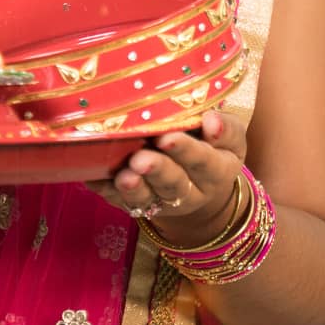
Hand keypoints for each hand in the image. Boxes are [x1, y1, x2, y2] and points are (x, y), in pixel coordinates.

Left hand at [85, 111, 248, 246]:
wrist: (199, 185)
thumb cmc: (212, 147)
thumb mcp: (230, 138)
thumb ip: (225, 128)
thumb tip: (211, 119)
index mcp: (216, 171)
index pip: (203, 161)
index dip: (186, 150)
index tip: (168, 138)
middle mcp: (189, 192)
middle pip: (173, 184)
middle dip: (156, 170)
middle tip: (140, 159)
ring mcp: (161, 202)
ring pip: (146, 199)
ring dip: (132, 188)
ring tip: (122, 176)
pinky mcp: (135, 205)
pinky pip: (118, 201)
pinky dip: (105, 190)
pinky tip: (93, 177)